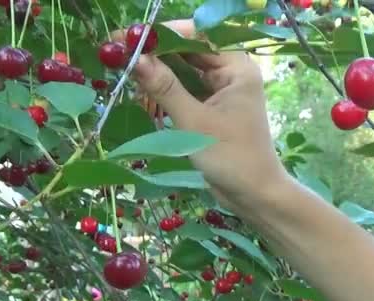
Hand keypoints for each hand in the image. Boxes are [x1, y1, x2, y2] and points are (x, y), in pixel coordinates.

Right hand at [128, 20, 288, 211]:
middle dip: (157, 50)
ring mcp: (221, 90)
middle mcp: (231, 73)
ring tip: (126, 63)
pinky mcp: (212, 107)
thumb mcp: (193, 121)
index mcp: (237, 68)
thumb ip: (164, 88)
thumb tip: (135, 58)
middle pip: (189, 51)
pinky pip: (186, 88)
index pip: (198, 37)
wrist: (253, 194)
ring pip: (185, 70)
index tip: (133, 35)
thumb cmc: (230, 156)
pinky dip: (166, 87)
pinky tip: (142, 83)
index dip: (164, 33)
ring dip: (159, 68)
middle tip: (120, 48)